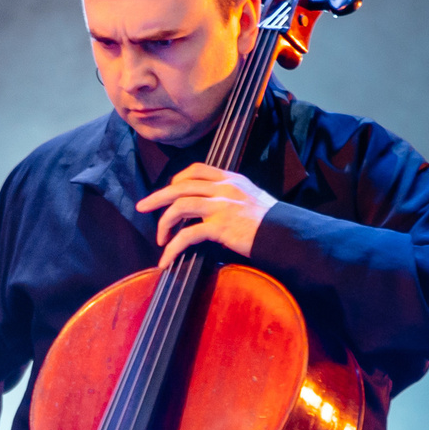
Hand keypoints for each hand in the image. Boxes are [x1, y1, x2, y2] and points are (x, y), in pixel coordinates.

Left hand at [136, 163, 277, 270]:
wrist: (287, 233)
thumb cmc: (272, 222)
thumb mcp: (252, 198)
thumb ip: (231, 197)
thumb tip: (212, 209)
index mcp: (231, 179)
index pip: (196, 169)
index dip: (177, 179)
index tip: (168, 191)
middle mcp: (224, 188)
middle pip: (180, 186)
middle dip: (157, 197)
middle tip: (142, 207)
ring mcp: (221, 206)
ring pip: (179, 206)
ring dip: (163, 223)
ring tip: (159, 239)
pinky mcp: (220, 226)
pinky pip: (187, 235)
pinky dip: (173, 248)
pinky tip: (167, 259)